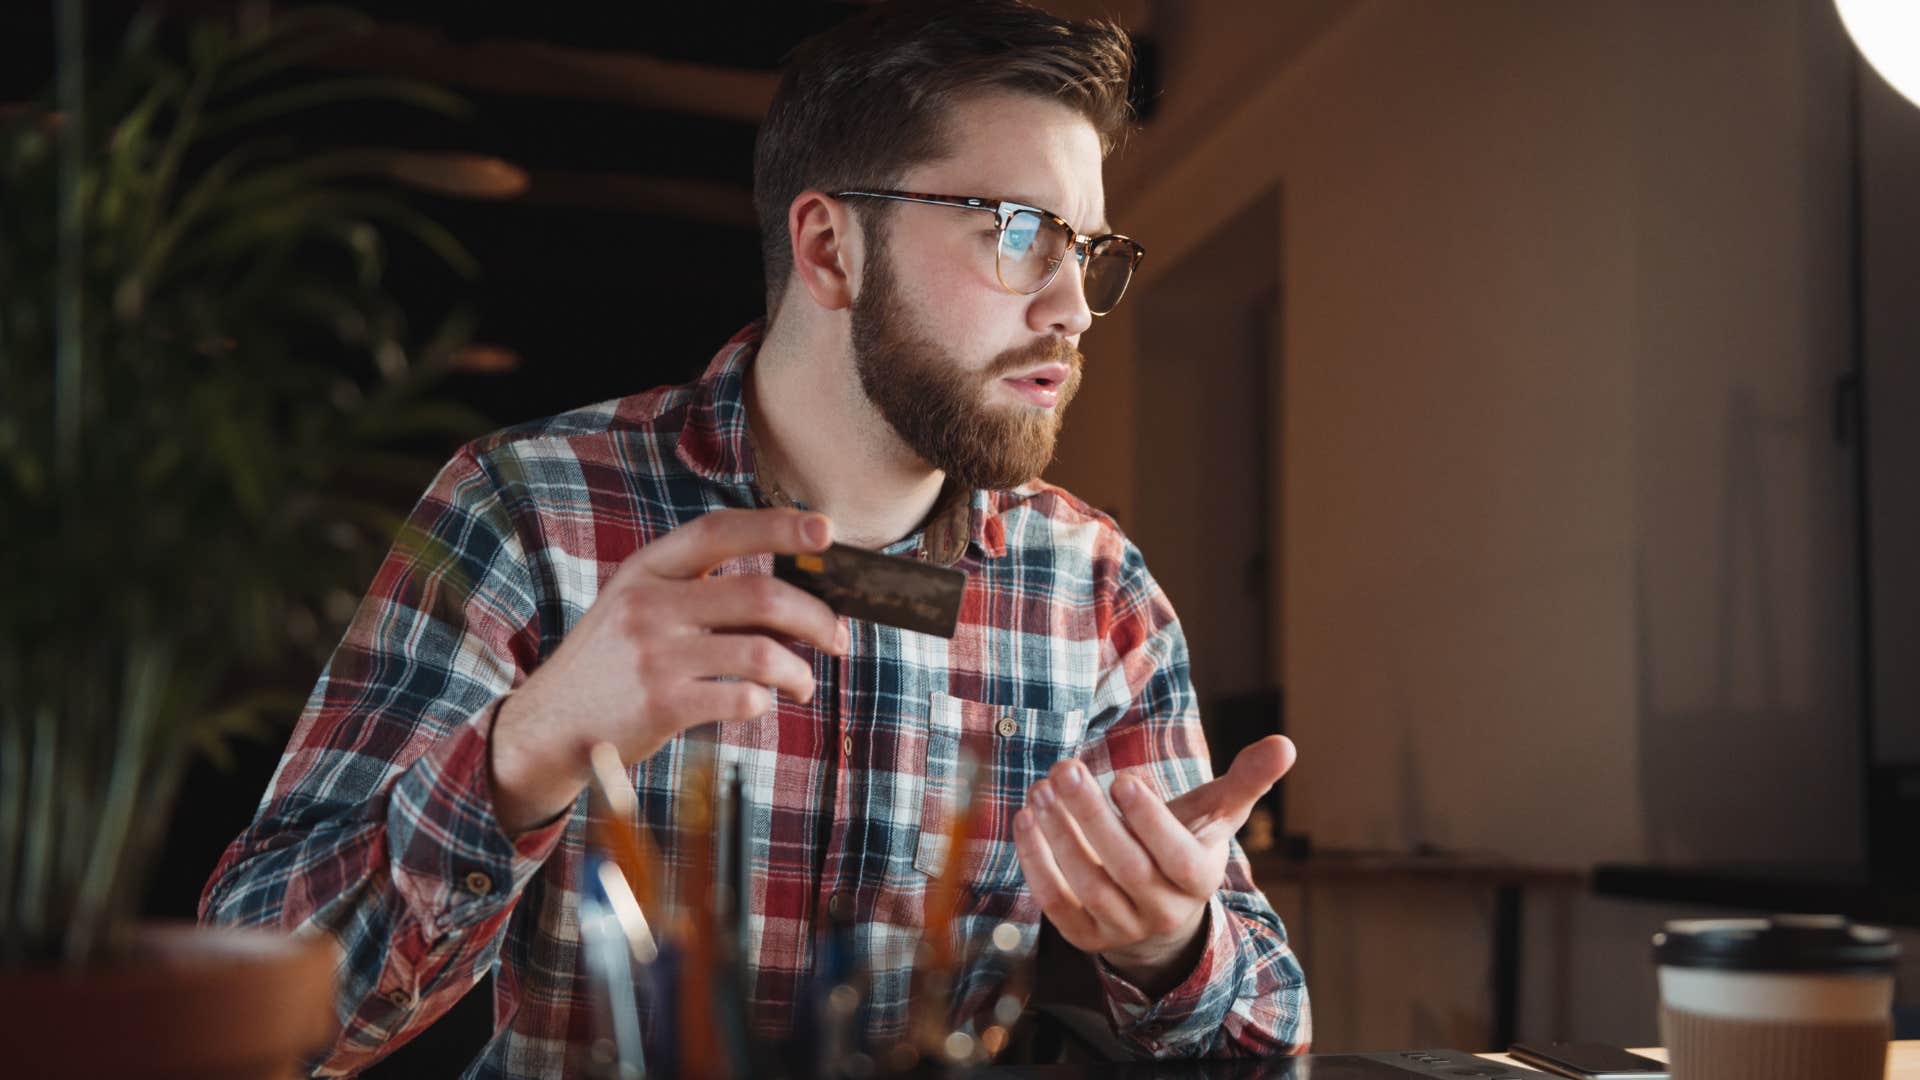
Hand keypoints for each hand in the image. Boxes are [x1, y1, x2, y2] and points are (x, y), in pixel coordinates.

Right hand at [489, 508, 847, 832]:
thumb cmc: (611, 664)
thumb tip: (795, 599)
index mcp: (646, 570)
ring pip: (763, 653)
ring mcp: (655, 656)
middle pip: (761, 596)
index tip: (826, 529)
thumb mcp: (637, 608)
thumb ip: (700, 594)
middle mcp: (649, 606)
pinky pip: (743, 698)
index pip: (720, 531)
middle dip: (817, 617)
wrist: (547, 725)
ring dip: (800, 671)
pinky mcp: (661, 706)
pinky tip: (760, 703)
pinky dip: (766, 702)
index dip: (778, 525)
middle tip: (839, 638)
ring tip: (804, 683)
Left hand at [1012, 735, 1296, 990]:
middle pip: (1126, 866)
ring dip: (1060, 835)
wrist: (1158, 913)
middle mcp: (1163, 910)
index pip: (1178, 857)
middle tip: (1065, 770)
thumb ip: (1246, 780)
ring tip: (1040, 789)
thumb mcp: (1217, 815)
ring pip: (1088, 884)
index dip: (1150, 821)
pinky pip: (1057, 904)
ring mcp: (1122, 928)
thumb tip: (1285, 743)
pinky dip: (1037, 863)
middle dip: (1092, 817)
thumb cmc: (1186, 844)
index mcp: (1199, 878)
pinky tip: (1027, 820)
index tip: (1122, 778)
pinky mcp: (1085, 936)